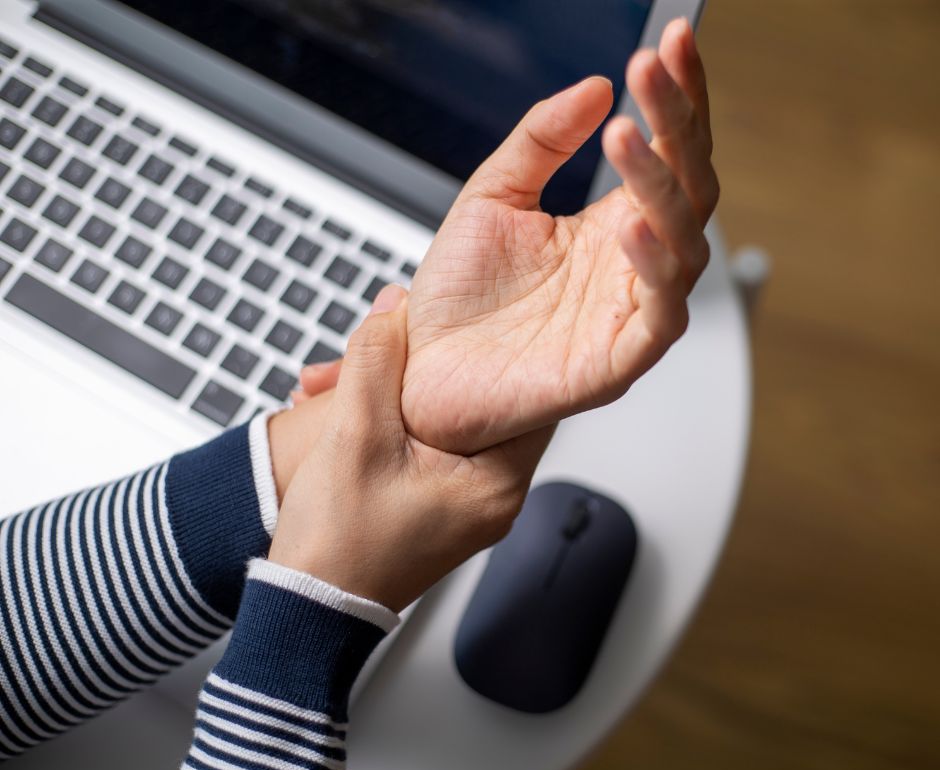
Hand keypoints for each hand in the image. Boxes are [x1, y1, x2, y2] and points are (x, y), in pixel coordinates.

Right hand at [268, 286, 554, 611]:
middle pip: (481, 407)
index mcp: (496, 485)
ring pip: (448, 425)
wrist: (308, 610)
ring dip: (400, 396)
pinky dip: (398, 425)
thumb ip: (376, 362)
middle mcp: (494, 499)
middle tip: (392, 344)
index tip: (471, 324)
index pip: (529, 399)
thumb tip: (394, 306)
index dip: (496, 353)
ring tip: (346, 383)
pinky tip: (354, 410)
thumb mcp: (354, 436)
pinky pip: (431, 449)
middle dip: (427, 371)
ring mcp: (468, 506)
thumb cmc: (338, 544)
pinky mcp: (440, 509)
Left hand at [388, 18, 715, 453]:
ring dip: (661, 185)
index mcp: (609, 226)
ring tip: (625, 137)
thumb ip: (541, 140)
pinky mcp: (618, 361)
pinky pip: (660, 314)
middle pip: (689, 186)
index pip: (667, 151)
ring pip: (684, 243)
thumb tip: (593, 87)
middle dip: (677, 124)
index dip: (676, 98)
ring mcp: (628, 312)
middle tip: (653, 71)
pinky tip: (629, 225)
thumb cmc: (459, 299)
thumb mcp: (492, 197)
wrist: (421, 373)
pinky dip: (654, 268)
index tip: (670, 42)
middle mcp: (630, 265)